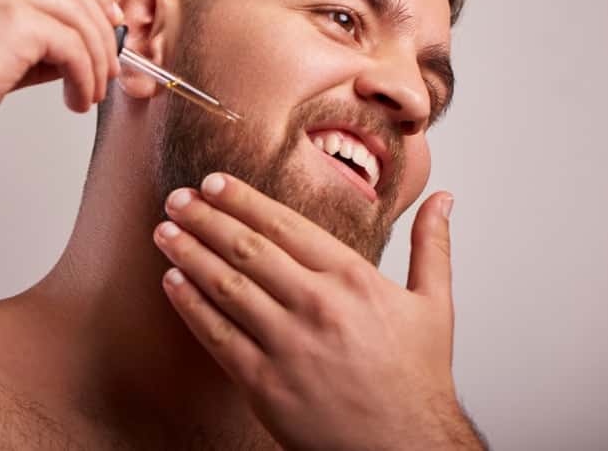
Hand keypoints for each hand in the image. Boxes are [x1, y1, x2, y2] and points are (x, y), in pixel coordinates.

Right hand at [0, 0, 122, 149]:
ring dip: (95, 59)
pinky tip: (78, 97)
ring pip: (78, 16)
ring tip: (91, 90)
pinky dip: (84, 74)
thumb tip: (83, 43)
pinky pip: (72, 46)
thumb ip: (29, 31)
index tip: (107, 22)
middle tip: (112, 63)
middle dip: (101, 27)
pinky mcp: (13, 21)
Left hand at [154, 173, 481, 450]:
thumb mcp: (434, 305)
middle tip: (177, 198)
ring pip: (226, 286)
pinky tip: (172, 282)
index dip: (243, 200)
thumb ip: (431, 246)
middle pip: (247, 248)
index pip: (285, 225)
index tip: (213, 183)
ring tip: (164, 231)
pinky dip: (190, 305)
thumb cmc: (418, 378)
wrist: (407, 447)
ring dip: (189, 253)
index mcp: (352, 278)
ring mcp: (288, 343)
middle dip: (205, 218)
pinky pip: (217, 335)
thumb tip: (444, 197)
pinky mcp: (265, 382)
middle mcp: (316, 304)